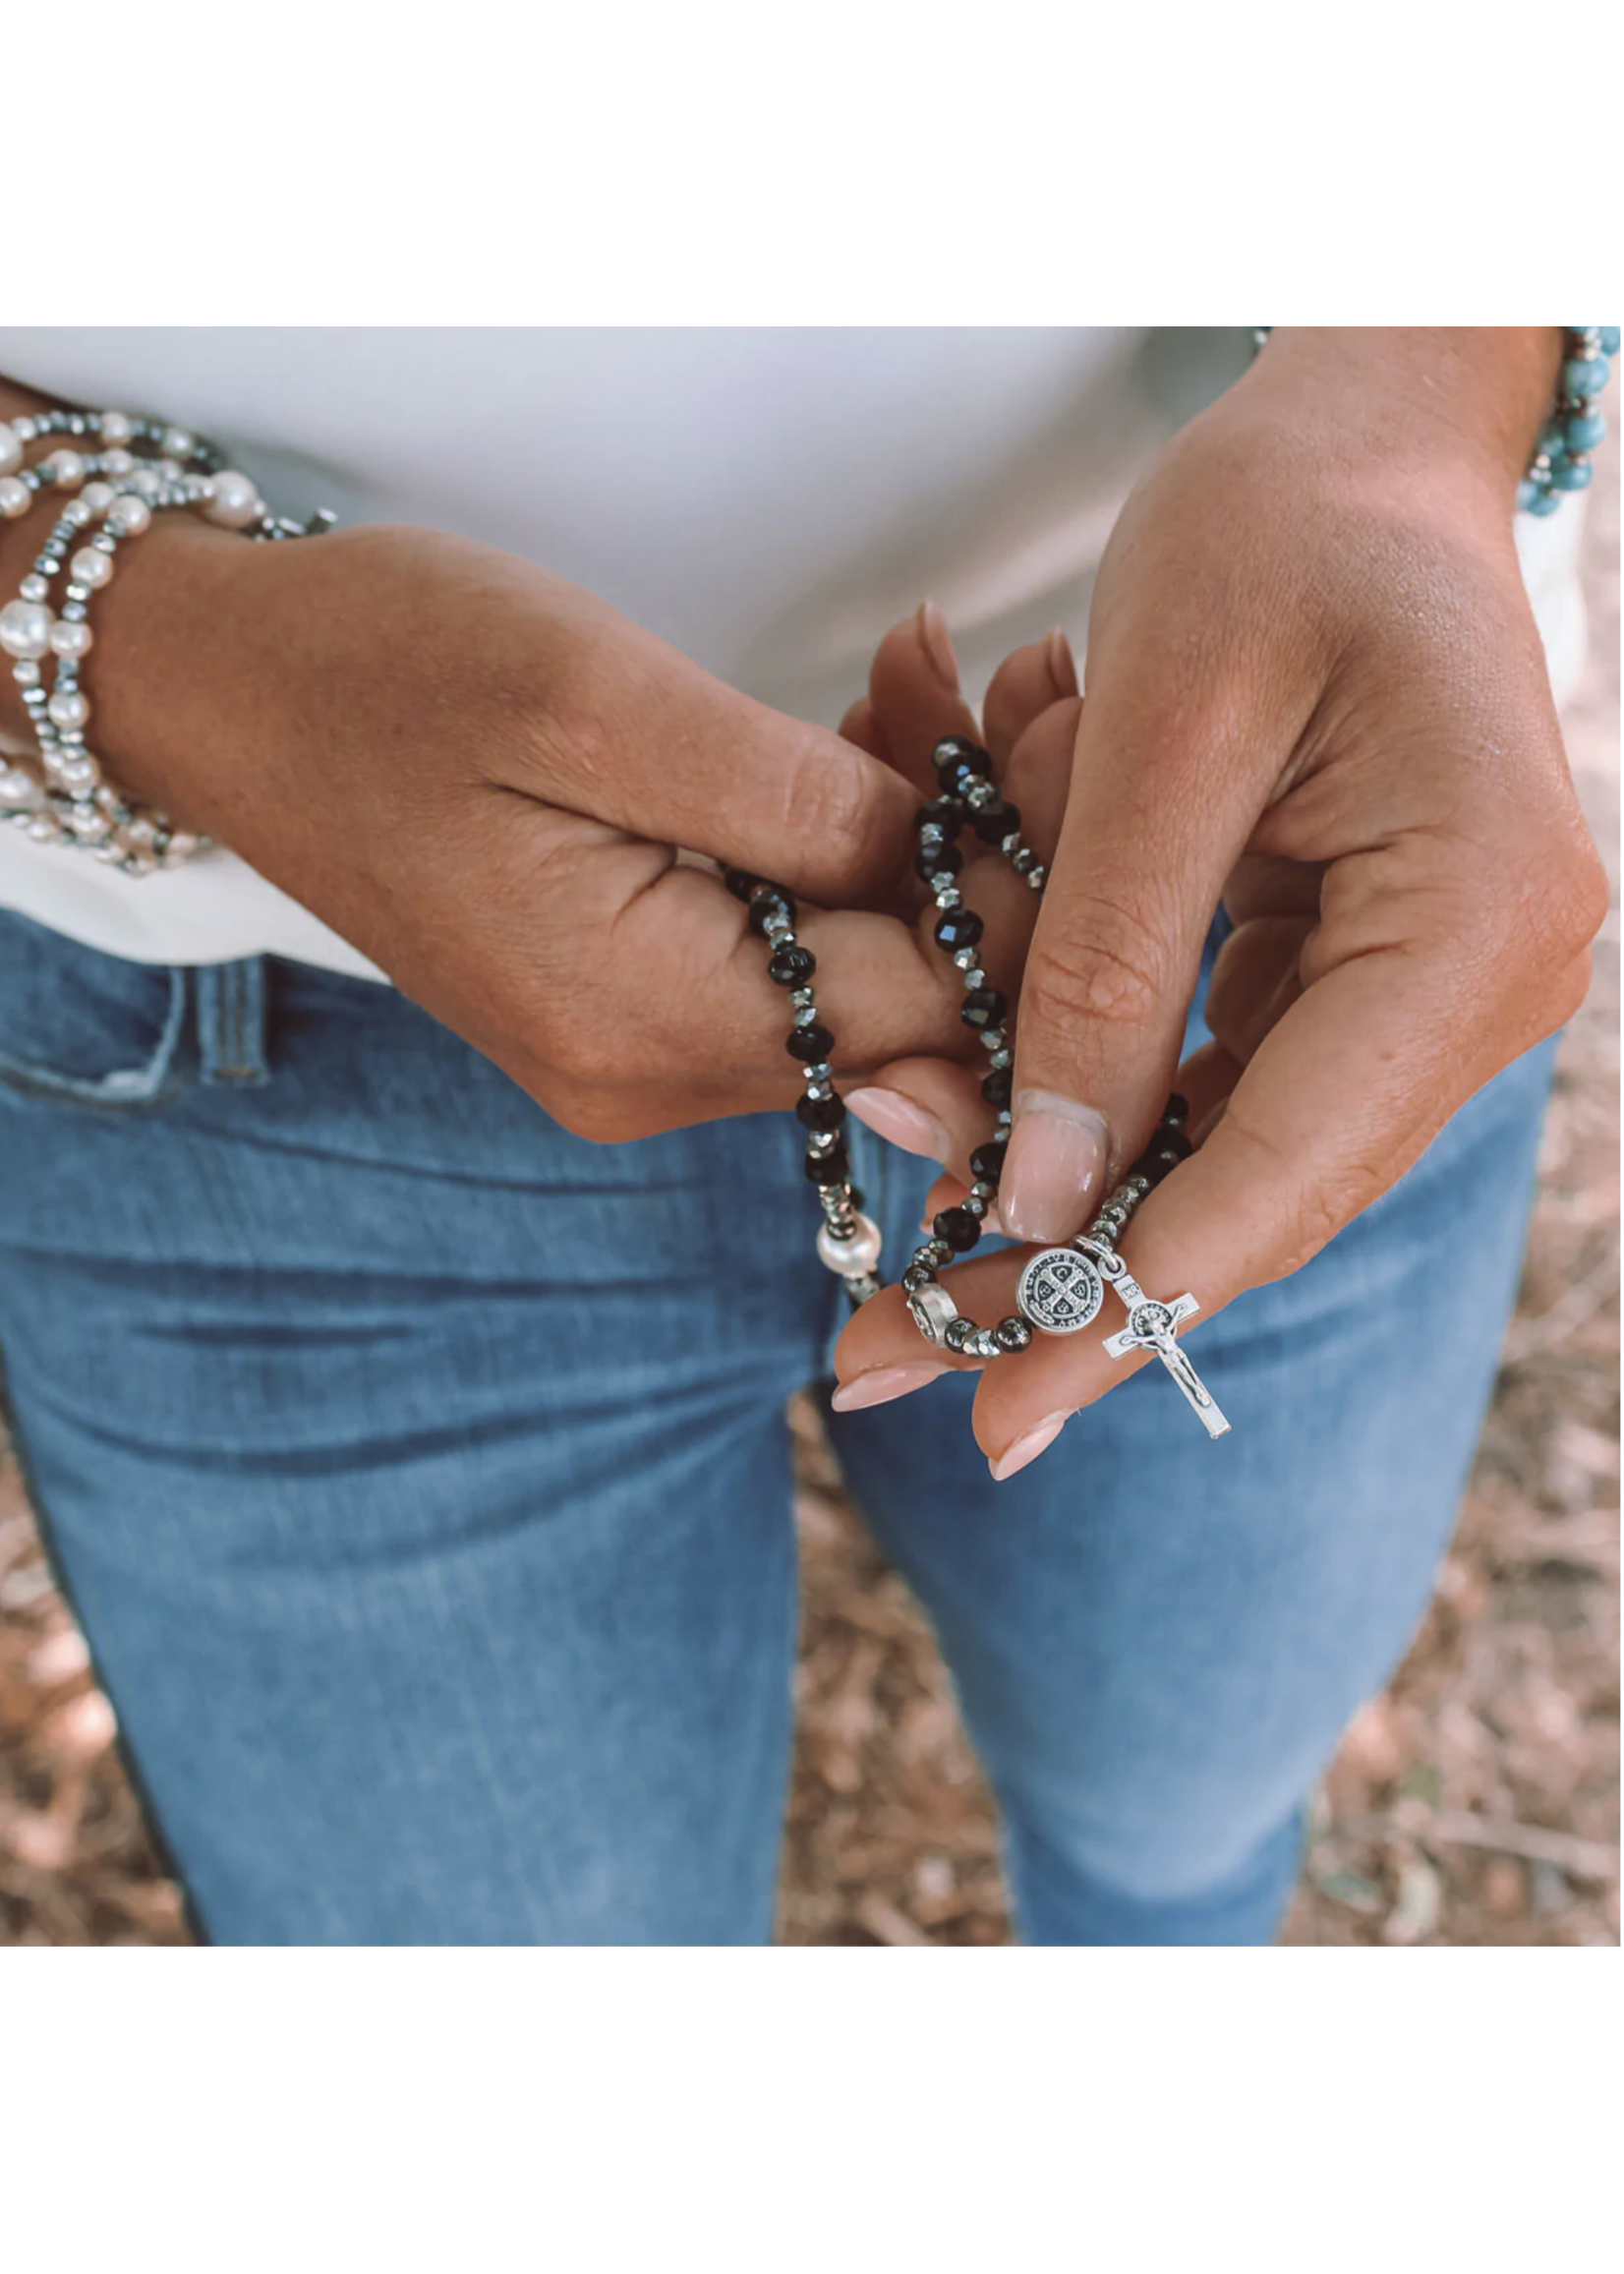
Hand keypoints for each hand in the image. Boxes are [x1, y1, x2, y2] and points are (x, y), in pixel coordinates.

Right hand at [40, 520, 1026, 1138]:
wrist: (224, 694)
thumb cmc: (384, 670)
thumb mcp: (607, 703)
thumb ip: (800, 813)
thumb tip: (961, 878)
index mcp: (647, 1024)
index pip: (929, 1019)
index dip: (1026, 893)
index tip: (1064, 749)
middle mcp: (649, 1077)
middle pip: (905, 1009)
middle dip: (978, 851)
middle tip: (1008, 689)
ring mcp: (633, 1052)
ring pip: (854, 974)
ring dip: (908, 835)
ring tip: (913, 681)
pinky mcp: (623, 1005)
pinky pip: (784, 953)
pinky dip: (831, 851)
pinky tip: (847, 734)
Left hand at [833, 326, 1607, 1472]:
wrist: (1360, 448)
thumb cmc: (1279, 528)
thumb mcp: (1165, 729)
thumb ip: (1104, 967)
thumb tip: (1042, 1193)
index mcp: (1466, 928)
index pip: (1279, 1174)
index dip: (1125, 1304)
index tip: (994, 1412)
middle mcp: (1470, 989)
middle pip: (1249, 1200)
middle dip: (1064, 1291)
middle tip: (889, 1372)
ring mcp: (1420, 988)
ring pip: (1220, 1161)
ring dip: (1060, 1217)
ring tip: (902, 1299)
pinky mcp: (1356, 970)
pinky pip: (1215, 1086)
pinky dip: (1092, 1118)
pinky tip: (978, 1159)